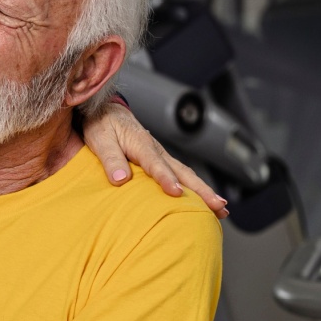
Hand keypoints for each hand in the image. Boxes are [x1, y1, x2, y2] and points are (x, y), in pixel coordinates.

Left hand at [82, 100, 229, 218]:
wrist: (106, 111)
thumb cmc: (102, 125)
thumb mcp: (100, 140)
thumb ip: (110, 159)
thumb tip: (121, 179)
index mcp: (141, 144)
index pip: (156, 165)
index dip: (166, 179)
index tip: (177, 193)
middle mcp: (156, 150)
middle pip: (182, 172)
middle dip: (201, 190)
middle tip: (218, 207)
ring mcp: (161, 155)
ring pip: (186, 174)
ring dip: (204, 191)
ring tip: (221, 210)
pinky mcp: (160, 160)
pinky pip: (180, 175)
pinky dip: (194, 188)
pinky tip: (203, 201)